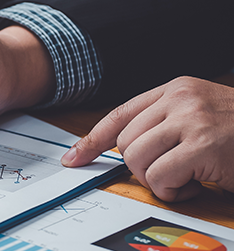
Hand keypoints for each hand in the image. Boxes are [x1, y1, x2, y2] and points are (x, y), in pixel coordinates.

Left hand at [62, 77, 233, 201]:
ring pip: (138, 160)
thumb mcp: (202, 115)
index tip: (74, 157)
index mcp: (176, 88)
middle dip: (143, 167)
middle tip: (175, 174)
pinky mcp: (204, 145)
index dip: (93, 139)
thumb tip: (125, 151)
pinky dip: (175, 190)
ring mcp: (192, 119)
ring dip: (160, 181)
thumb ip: (167, 124)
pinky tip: (200, 185)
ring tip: (190, 178)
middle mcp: (180, 98)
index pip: (120, 114)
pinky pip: (161, 176)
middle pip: (126, 142)